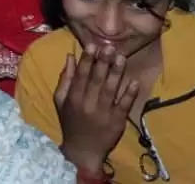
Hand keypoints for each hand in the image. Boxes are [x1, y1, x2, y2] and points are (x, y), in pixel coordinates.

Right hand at [54, 48, 143, 168]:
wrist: (83, 150)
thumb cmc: (70, 122)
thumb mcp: (60, 101)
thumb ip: (65, 79)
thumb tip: (70, 57)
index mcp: (73, 98)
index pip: (81, 75)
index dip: (86, 60)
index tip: (92, 45)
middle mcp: (88, 104)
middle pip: (96, 80)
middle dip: (103, 62)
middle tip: (109, 46)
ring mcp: (104, 112)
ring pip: (110, 90)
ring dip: (117, 73)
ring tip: (122, 58)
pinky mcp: (117, 121)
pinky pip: (124, 105)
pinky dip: (129, 94)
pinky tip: (134, 82)